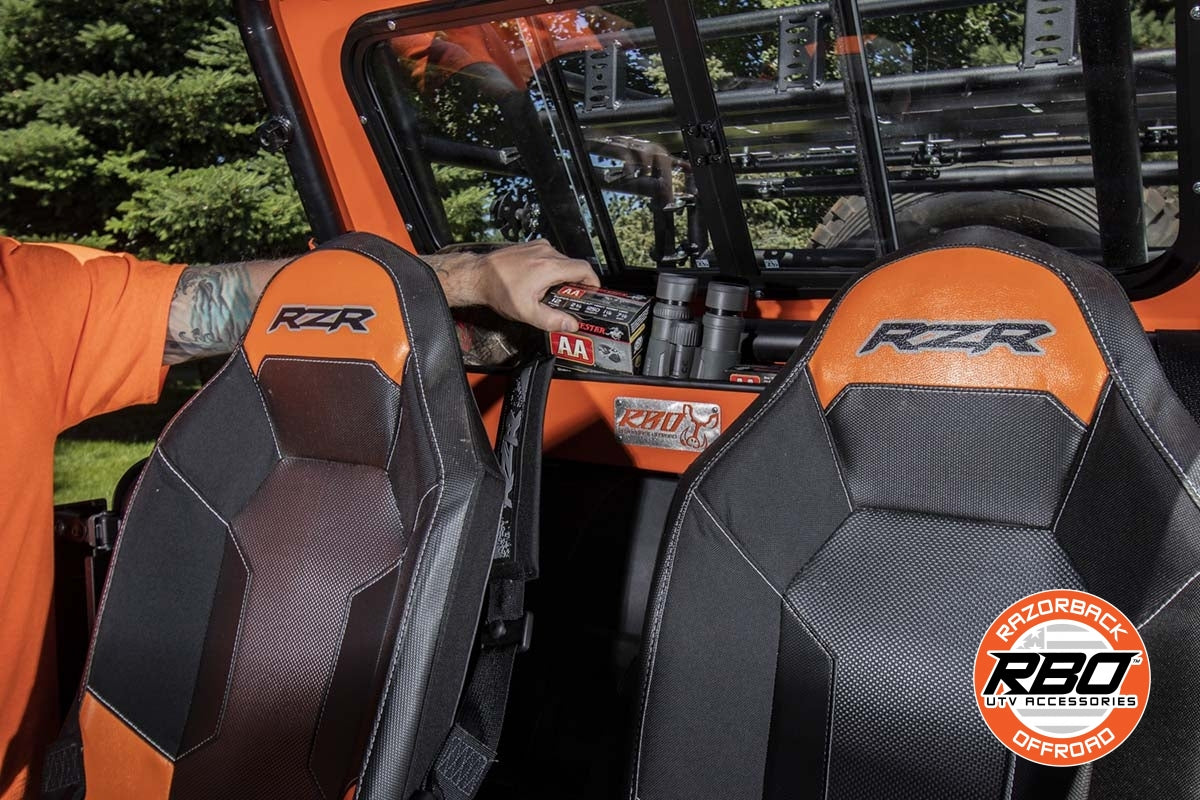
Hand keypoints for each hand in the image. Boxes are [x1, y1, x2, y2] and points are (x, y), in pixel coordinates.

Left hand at [432, 240, 598, 331]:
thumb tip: (571, 324)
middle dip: (575, 284)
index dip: (593, 282)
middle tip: (570, 300)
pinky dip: (551, 269)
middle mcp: (546, 252)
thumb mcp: (527, 312)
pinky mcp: (531, 246)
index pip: (584, 269)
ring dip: (562, 276)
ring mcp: (538, 247)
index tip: (592, 293)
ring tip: (551, 293)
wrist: (478, 275)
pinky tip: (540, 282)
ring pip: (562, 261)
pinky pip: (550, 257)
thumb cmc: (498, 289)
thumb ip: (552, 320)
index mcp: (549, 266)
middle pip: (574, 266)